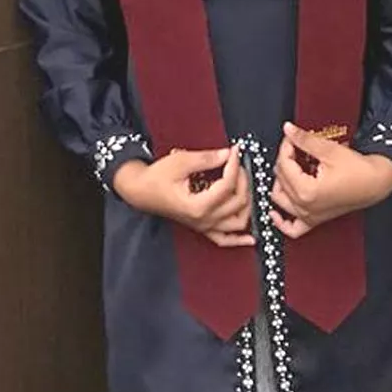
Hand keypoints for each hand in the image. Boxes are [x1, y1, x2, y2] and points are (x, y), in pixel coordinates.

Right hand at [114, 145, 254, 246]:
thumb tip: (228, 154)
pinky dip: (239, 240)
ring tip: (244, 184)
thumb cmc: (156, 178)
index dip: (234, 166)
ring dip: (246, 204)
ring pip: (238, 222)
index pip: (227, 186)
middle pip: (237, 202)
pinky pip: (224, 240)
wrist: (140, 191)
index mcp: (198, 206)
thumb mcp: (181, 162)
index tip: (234, 151)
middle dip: (242, 179)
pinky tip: (251, 239)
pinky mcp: (202, 227)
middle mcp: (203, 220)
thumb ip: (207, 159)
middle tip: (236, 162)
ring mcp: (203, 226)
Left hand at [270, 122, 391, 238]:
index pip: (284, 165)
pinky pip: (292, 228)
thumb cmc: (359, 171)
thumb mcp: (329, 150)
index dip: (286, 147)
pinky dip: (281, 221)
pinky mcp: (315, 220)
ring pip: (280, 200)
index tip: (290, 137)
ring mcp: (309, 216)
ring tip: (288, 169)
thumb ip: (304, 140)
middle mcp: (305, 207)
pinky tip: (275, 212)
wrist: (377, 183)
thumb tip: (289, 130)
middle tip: (294, 147)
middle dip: (285, 160)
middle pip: (281, 180)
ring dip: (279, 183)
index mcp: (306, 191)